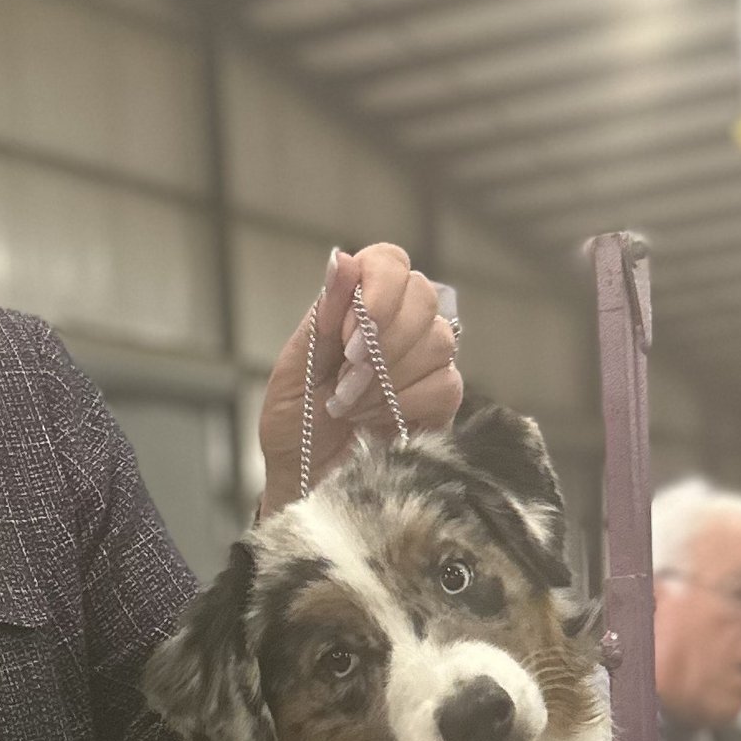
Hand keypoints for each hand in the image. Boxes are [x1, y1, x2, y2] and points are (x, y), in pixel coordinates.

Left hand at [257, 243, 461, 515]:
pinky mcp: (442, 401)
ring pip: (438, 340)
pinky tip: (377, 421)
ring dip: (387, 379)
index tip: (346, 335)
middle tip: (345, 380)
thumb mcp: (295, 370)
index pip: (389, 262)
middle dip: (381, 342)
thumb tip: (342, 259)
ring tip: (351, 406)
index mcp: (359, 305)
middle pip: (422, 295)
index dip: (376, 291)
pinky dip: (407, 404)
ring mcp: (425, 362)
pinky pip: (446, 383)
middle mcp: (398, 325)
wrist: (306, 482)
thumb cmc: (295, 426)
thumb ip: (323, 316)